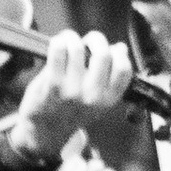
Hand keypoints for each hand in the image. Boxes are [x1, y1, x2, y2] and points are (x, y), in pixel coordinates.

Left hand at [7, 29, 133, 166]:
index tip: (111, 49)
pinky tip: (59, 44)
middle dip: (96, 39)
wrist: (46, 131)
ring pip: (78, 48)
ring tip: (70, 41)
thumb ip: (110, 75)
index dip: (119, 53)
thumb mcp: (99, 100)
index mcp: (108, 99)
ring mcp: (72, 90)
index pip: (124, 69)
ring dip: (73, 38)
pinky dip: (59, 41)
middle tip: (89, 41)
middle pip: (103, 54)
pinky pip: (58, 51)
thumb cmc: (73, 111)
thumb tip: (121, 48)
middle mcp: (92, 95)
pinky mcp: (53, 83)